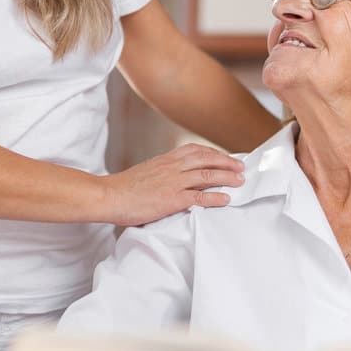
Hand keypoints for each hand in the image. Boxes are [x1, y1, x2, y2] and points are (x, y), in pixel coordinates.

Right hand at [103, 143, 244, 225]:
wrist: (110, 195)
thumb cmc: (124, 188)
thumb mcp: (146, 172)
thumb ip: (162, 172)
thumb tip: (172, 178)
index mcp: (166, 159)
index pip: (196, 150)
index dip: (214, 153)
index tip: (225, 156)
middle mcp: (173, 167)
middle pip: (207, 159)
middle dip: (227, 162)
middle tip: (241, 167)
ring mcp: (174, 182)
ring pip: (208, 175)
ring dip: (227, 177)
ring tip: (240, 181)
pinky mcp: (173, 199)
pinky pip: (200, 196)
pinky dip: (216, 197)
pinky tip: (226, 199)